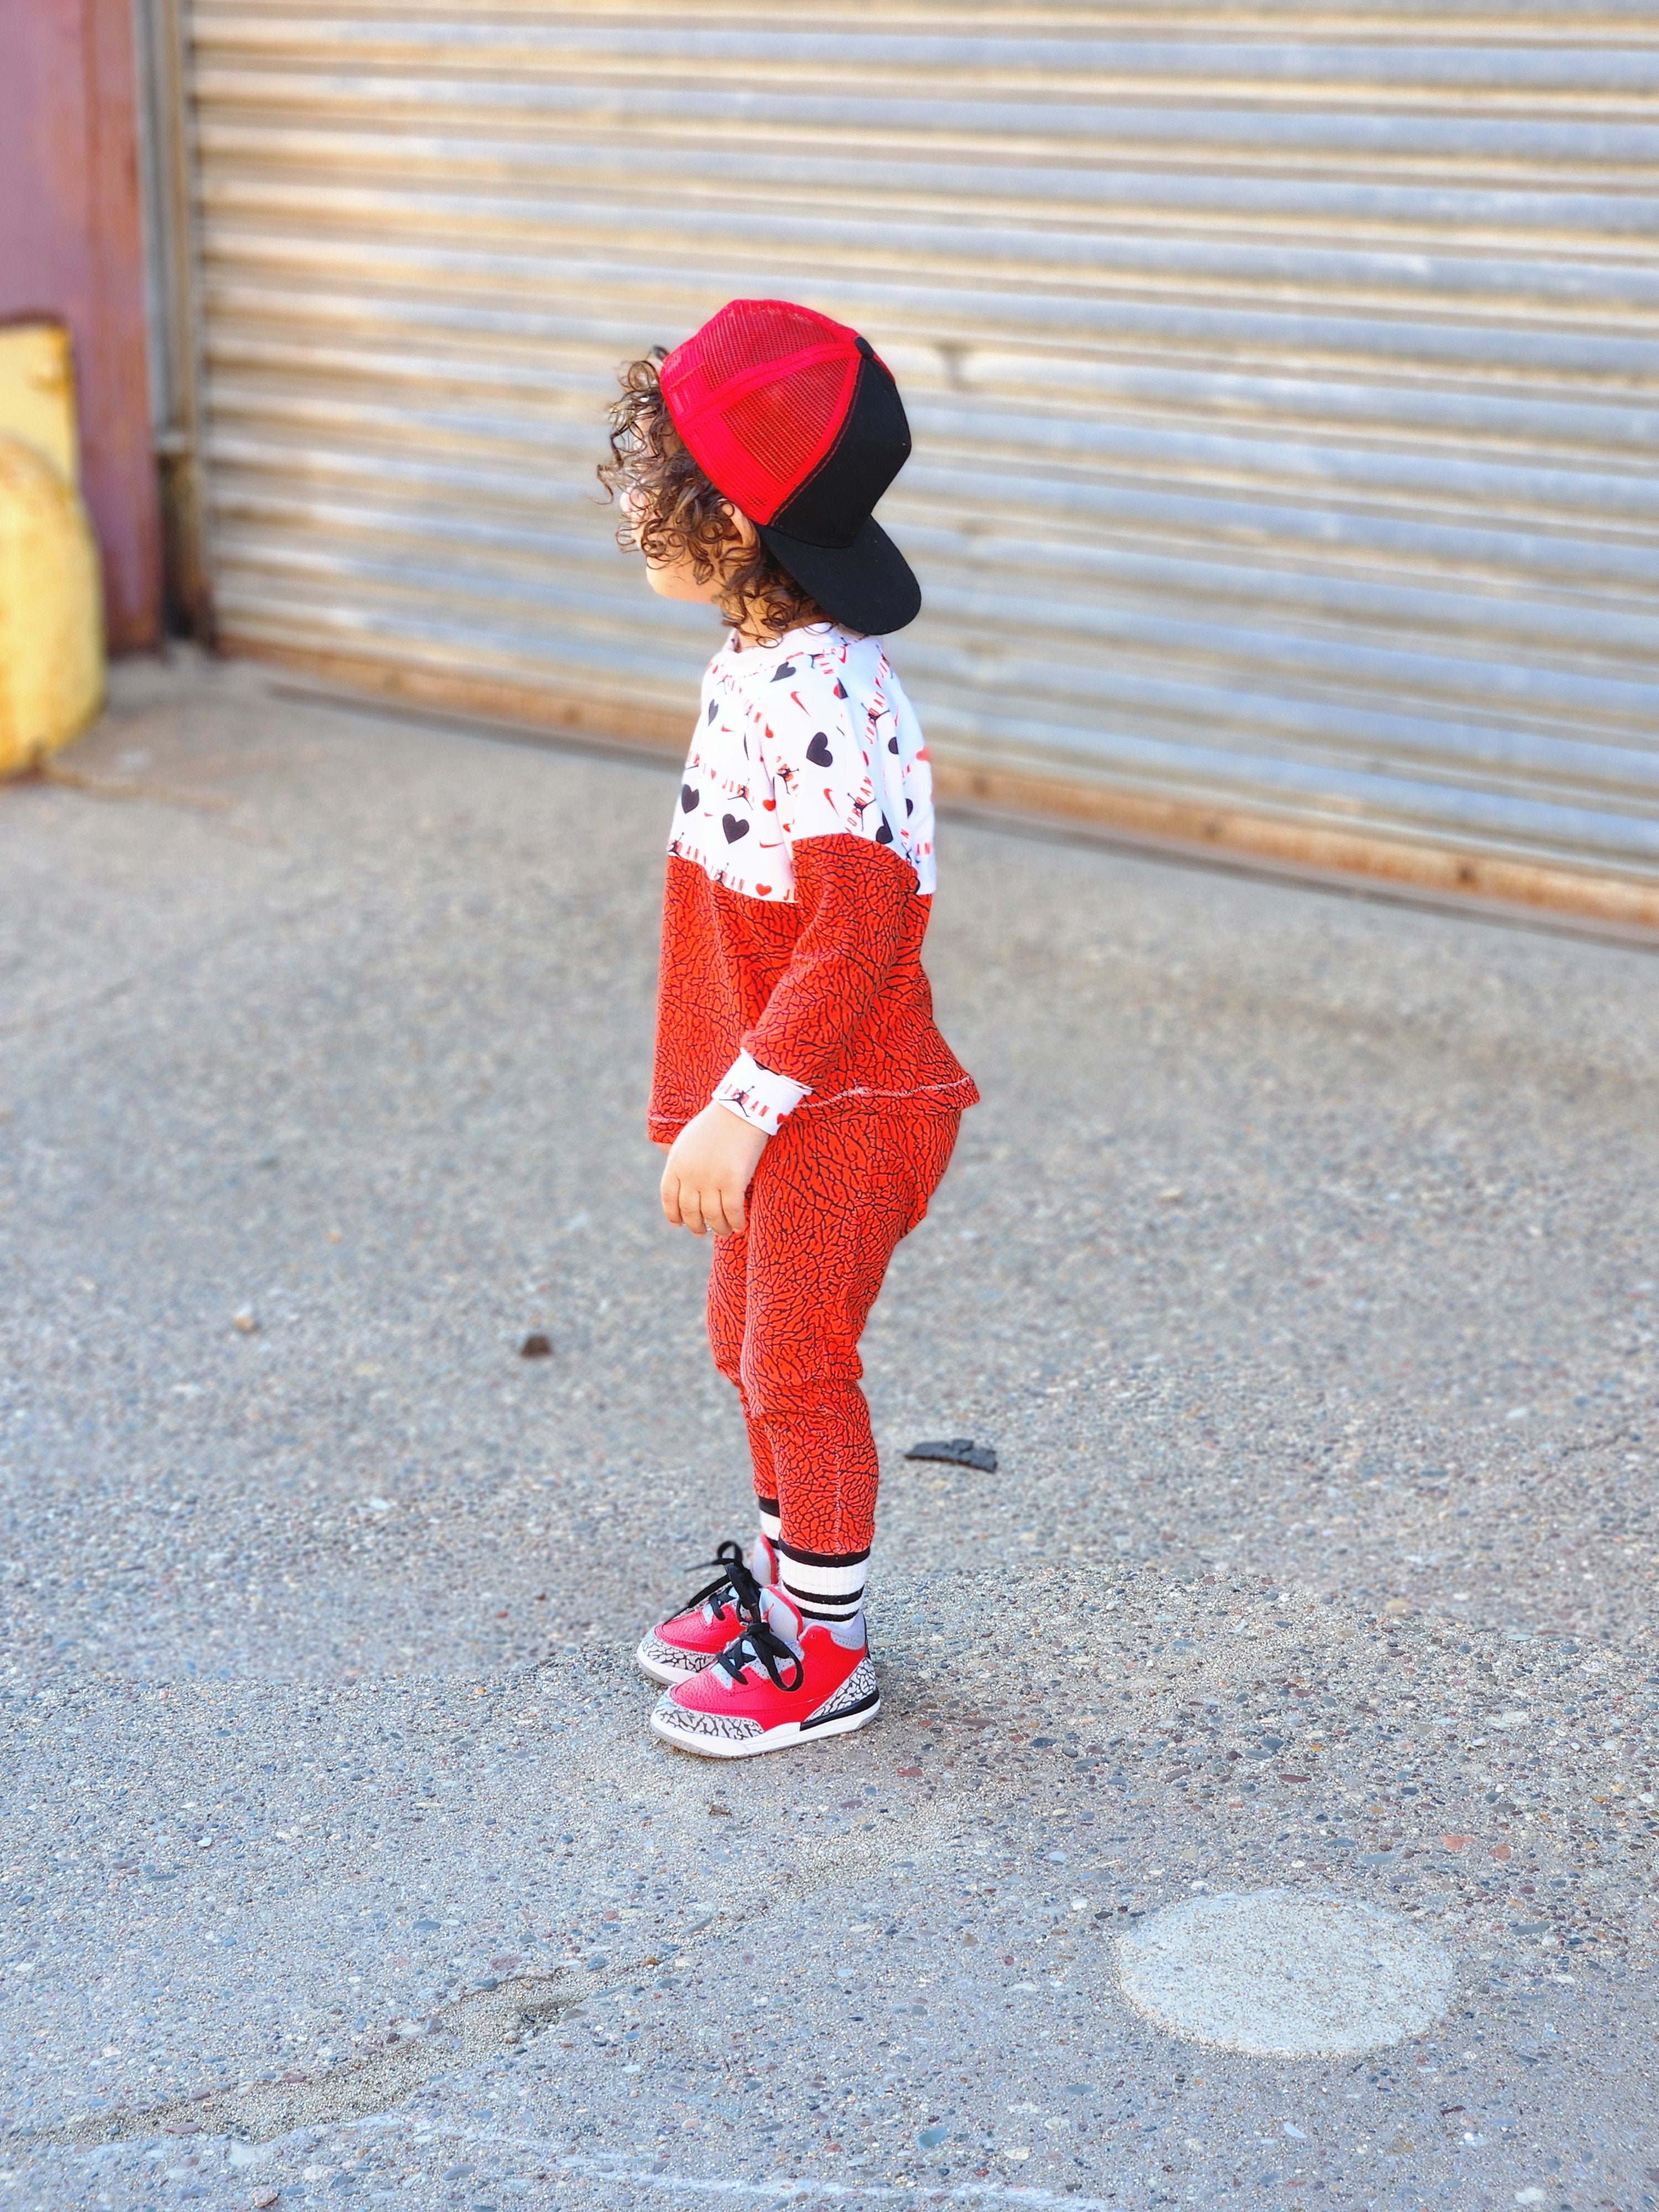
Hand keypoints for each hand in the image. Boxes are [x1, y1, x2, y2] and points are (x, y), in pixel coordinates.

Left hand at [660, 1104, 767, 1236]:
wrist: (742, 1108)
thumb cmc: (718, 1122)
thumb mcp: (688, 1139)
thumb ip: (682, 1162)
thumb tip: (682, 1185)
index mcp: (676, 1162)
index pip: (668, 1197)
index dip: (673, 1214)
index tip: (678, 1224)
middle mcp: (690, 1174)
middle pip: (690, 1210)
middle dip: (696, 1225)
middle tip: (702, 1232)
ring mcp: (711, 1179)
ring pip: (712, 1216)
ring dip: (719, 1228)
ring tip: (725, 1231)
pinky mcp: (733, 1181)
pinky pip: (732, 1211)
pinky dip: (736, 1222)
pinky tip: (740, 1226)